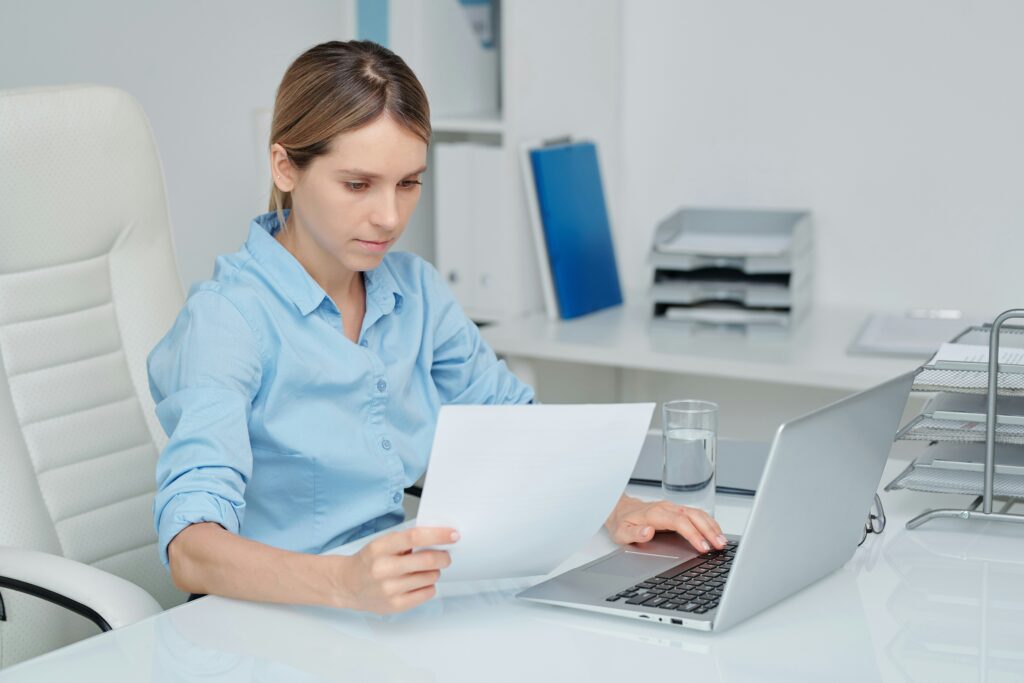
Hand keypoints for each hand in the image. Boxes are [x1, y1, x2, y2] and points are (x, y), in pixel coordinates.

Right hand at [326, 526, 458, 613]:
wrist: (348, 585)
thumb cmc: (369, 561)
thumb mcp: (382, 543)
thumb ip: (406, 541)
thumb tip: (438, 539)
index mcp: (380, 548)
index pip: (414, 537)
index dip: (438, 535)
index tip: (453, 534)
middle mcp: (383, 569)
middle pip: (426, 560)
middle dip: (443, 557)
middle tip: (446, 556)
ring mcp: (389, 589)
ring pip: (429, 577)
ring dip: (435, 572)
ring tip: (426, 570)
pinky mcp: (394, 605)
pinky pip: (426, 593)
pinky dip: (429, 586)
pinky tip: (420, 582)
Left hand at [605, 495, 726, 552]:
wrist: (620, 510)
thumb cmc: (622, 522)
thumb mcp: (621, 532)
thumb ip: (633, 533)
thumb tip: (647, 532)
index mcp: (655, 514)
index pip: (679, 521)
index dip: (693, 534)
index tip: (703, 547)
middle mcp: (667, 508)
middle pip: (693, 516)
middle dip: (708, 530)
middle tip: (720, 545)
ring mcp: (673, 508)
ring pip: (698, 514)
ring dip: (712, 526)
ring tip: (722, 542)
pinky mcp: (678, 511)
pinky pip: (697, 515)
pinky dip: (709, 523)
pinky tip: (716, 533)